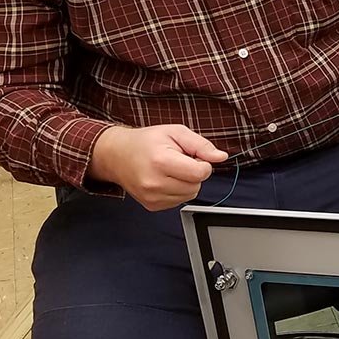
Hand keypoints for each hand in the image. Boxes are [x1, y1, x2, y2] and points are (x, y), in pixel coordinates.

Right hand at [88, 124, 227, 209]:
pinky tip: (165, 179)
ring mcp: (152, 197)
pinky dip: (177, 191)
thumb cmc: (146, 142)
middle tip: (179, 161)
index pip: (200, 173)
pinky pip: (179, 201)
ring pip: (189, 195)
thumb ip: (201, 145)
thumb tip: (221, 157)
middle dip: (194, 173)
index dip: (203, 164)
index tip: (193, 156)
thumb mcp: (175, 132)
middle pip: (196, 185)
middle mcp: (154, 183)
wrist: (117, 155)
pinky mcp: (152, 206)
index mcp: (161, 162)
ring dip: (186, 183)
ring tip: (171, 169)